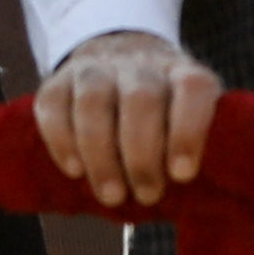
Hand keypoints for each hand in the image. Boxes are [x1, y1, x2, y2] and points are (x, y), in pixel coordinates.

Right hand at [31, 30, 220, 213]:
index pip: (192, 89)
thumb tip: (199, 202)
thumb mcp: (188, 116)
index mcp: (181, 72)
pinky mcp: (58, 80)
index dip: (188, 130)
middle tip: (147, 195)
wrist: (116, 53)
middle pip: (141, 99)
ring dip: (102, 154)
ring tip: (112, 195)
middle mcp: (140, 64)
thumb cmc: (162, 108)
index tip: (182, 174)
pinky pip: (54, 105)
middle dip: (142, 155)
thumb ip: (193, 146)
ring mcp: (97, 68)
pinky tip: (75, 170)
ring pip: (94, 101)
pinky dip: (62, 140)